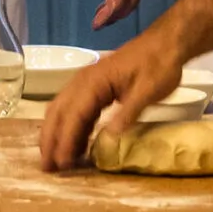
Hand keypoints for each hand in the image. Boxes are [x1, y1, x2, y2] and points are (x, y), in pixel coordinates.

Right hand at [38, 32, 184, 169]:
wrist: (166, 44)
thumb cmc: (159, 64)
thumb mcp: (148, 90)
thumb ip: (128, 112)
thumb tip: (109, 137)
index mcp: (94, 81)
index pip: (74, 114)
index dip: (66, 140)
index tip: (62, 163)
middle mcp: (83, 81)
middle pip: (59, 112)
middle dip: (50, 139)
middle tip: (47, 167)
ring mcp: (87, 83)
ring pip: (63, 110)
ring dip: (56, 134)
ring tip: (54, 160)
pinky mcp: (95, 88)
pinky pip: (76, 109)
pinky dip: (71, 128)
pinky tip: (75, 144)